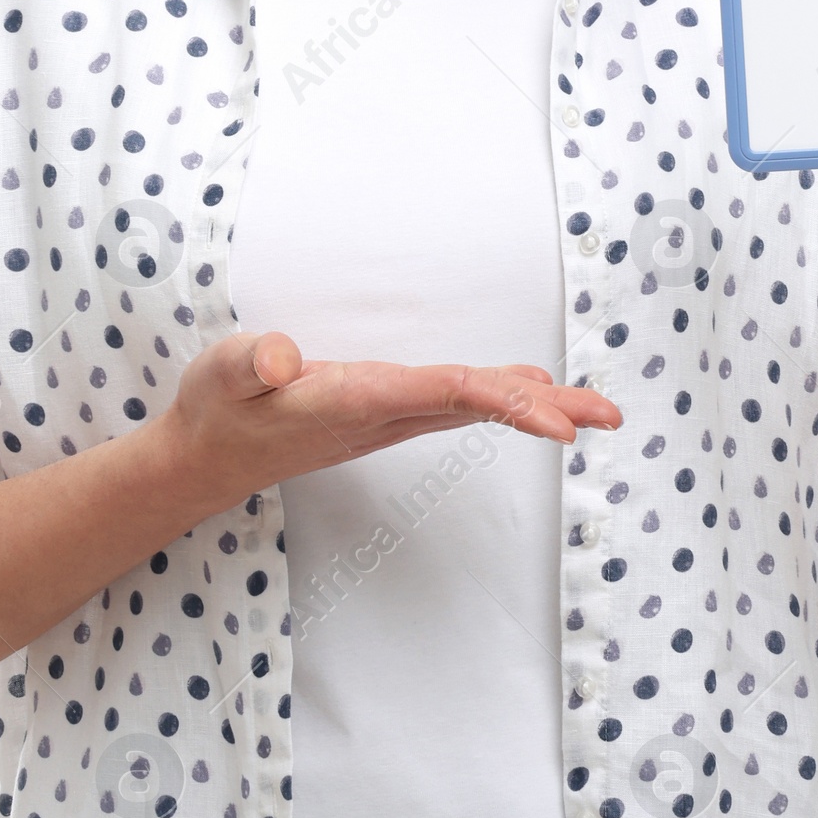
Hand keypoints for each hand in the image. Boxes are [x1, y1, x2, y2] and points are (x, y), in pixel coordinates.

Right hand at [160, 331, 623, 519]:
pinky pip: (454, 404)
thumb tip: (280, 358)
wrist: (207, 459)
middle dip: (545, 410)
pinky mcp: (382, 412)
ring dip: (533, 406)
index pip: (444, 394)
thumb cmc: (217, 408)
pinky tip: (528, 392)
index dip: (504, 400)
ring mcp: (387, 417)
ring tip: (591, 407)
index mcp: (355, 401)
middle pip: (478, 405)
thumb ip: (251, 363)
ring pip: (473, 407)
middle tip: (609, 415)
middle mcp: (384, 413)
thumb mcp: (221, 375)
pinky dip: (498, 396)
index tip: (557, 422)